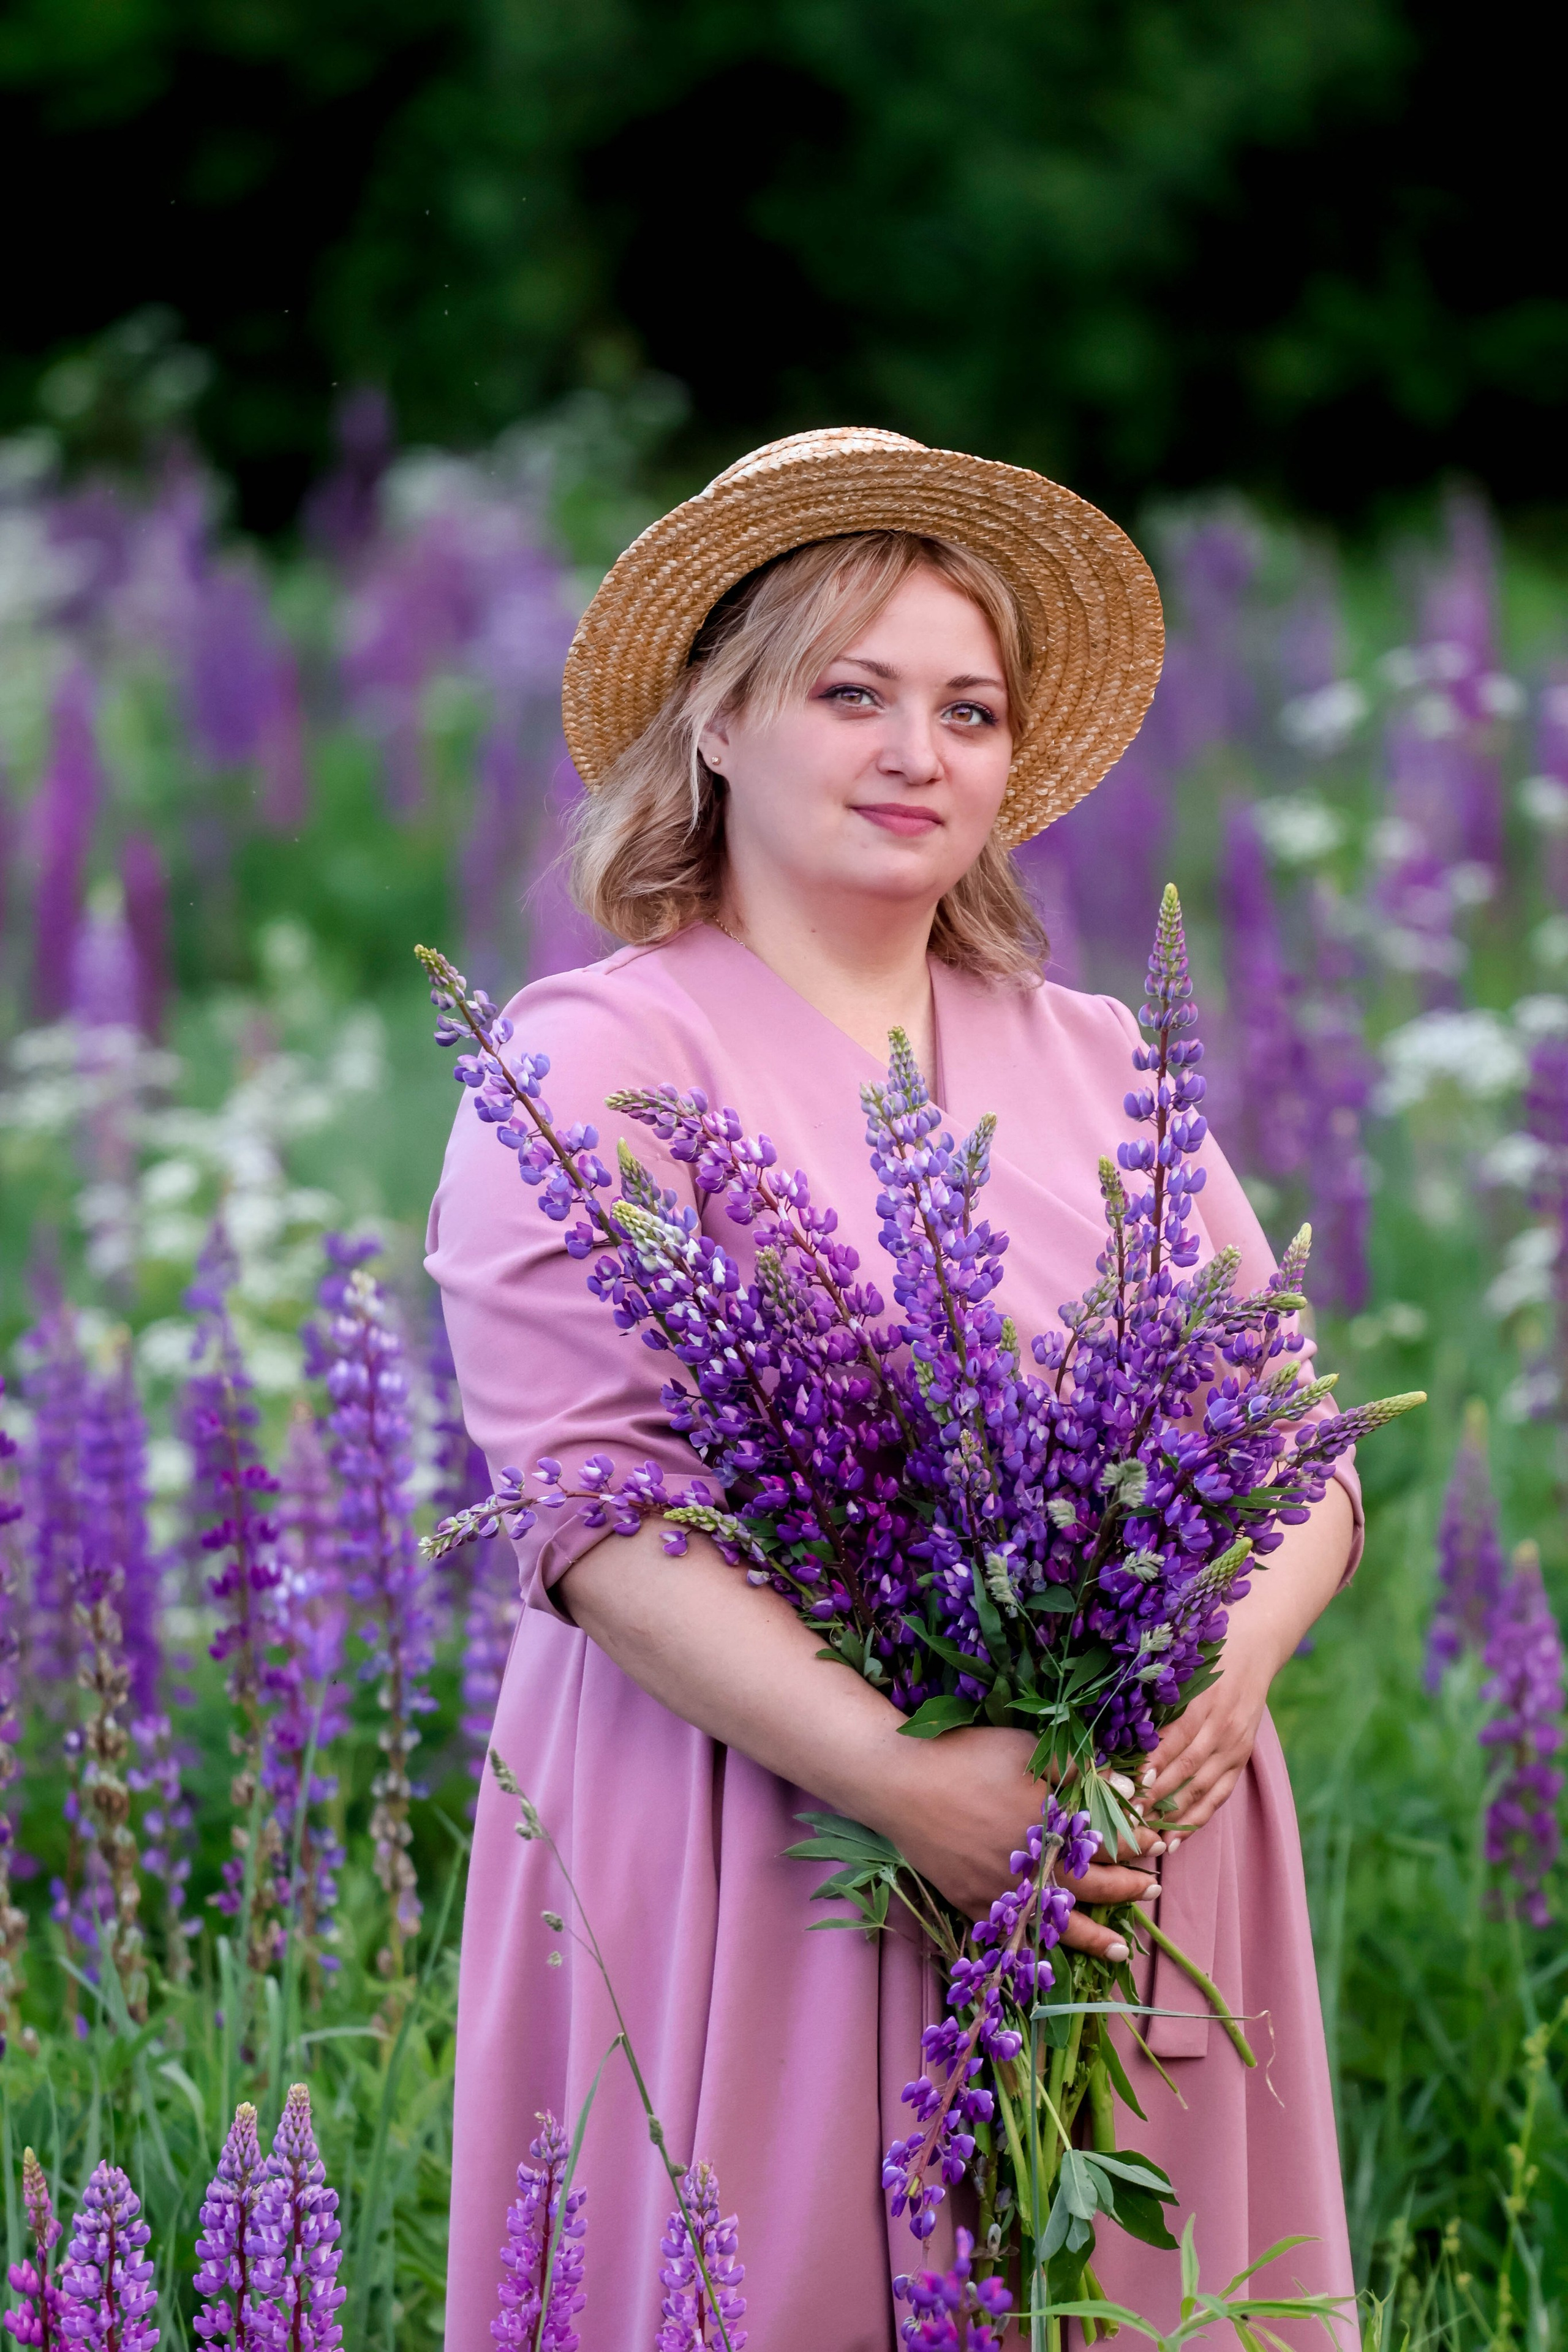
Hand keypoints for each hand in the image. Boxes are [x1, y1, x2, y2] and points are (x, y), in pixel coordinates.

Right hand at [881, 1726, 1160, 1962]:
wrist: (902, 1784)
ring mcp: (1004, 1894)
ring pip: (1060, 1924)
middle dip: (1130, 1888)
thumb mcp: (1028, 1749)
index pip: (1110, 1844)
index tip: (1160, 1843)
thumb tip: (1129, 1792)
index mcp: (1053, 1830)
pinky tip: (1053, 1949)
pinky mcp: (974, 1905)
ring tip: (1121, 1949)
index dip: (1138, 1844)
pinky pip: (1014, 1934)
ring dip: (1096, 1937)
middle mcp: (1035, 1869)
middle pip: (1094, 1887)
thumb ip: (1079, 1772)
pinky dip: (1039, 1946)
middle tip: (1155, 1888)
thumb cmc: (968, 1757)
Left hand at [1143, 1615, 1275, 1838]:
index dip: (1149, 1768)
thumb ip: (1154, 1694)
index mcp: (1202, 1701)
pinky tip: (1174, 1839)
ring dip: (1172, 1817)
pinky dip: (1197, 1819)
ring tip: (1144, 1837)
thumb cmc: (1205, 1651)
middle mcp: (1221, 1727)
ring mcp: (1234, 1745)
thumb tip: (1115, 1724)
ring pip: (1201, 1790)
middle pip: (1185, 1770)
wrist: (1255, 1644)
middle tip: (1123, 1820)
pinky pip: (1219, 1795)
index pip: (1173, 1742)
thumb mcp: (1180, 1664)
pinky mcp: (1241, 1757)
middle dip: (1153, 1799)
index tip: (1122, 1788)